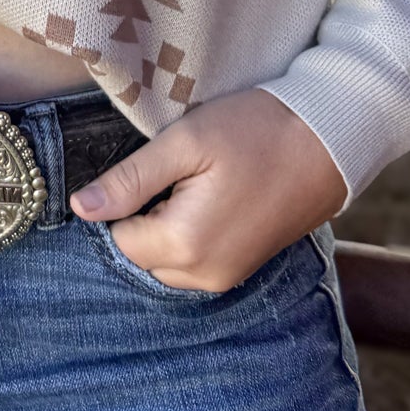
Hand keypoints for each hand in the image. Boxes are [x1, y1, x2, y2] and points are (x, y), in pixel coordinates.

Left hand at [69, 87, 347, 293]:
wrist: (328, 142)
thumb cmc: (256, 132)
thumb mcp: (186, 142)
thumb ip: (130, 179)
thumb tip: (81, 208)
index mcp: (185, 245)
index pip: (118, 236)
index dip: (124, 198)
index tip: (153, 167)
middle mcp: (204, 276)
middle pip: (140, 254)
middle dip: (144, 215)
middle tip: (177, 172)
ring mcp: (226, 278)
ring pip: (164, 261)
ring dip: (165, 226)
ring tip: (196, 183)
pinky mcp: (240, 270)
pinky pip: (191, 263)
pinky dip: (187, 235)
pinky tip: (210, 197)